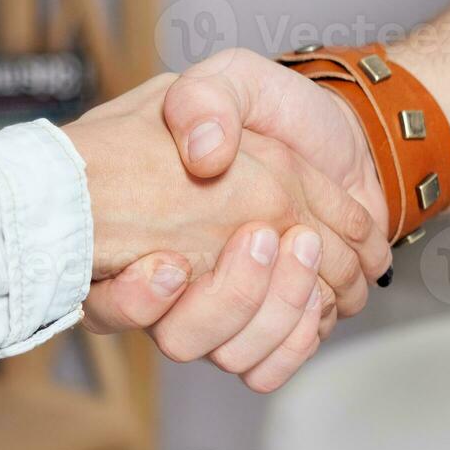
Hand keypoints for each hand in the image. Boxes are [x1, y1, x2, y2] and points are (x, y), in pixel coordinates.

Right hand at [71, 75, 390, 389]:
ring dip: (273, 309)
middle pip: (180, 338)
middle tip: (266, 237)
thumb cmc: (274, 113)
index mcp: (148, 229)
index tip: (173, 266)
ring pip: (229, 356)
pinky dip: (297, 339)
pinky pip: (269, 368)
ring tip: (302, 248)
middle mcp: (178, 283)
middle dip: (228, 296)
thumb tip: (204, 153)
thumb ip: (207, 100)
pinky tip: (319, 298)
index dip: (137, 299)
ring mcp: (224, 312)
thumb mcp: (232, 81)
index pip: (110, 298)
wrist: (339, 139)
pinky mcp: (269, 330)